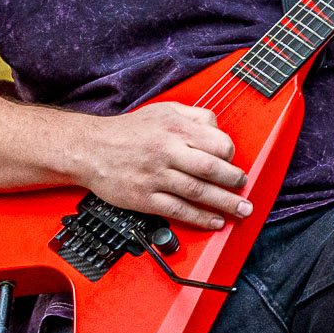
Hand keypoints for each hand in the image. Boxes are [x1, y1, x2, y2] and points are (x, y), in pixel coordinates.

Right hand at [75, 101, 250, 230]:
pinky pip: (178, 210)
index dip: (231, 155)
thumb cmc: (129, 131)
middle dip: (234, 182)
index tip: (234, 163)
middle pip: (212, 169)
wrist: (89, 148)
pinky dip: (200, 218)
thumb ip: (195, 116)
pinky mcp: (144, 197)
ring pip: (198, 192)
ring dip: (225, 203)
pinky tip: (215, 222)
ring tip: (241, 210)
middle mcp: (167, 151)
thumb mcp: (164, 110)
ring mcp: (156, 176)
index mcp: (176, 128)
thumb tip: (219, 128)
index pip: (218, 143)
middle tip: (245, 189)